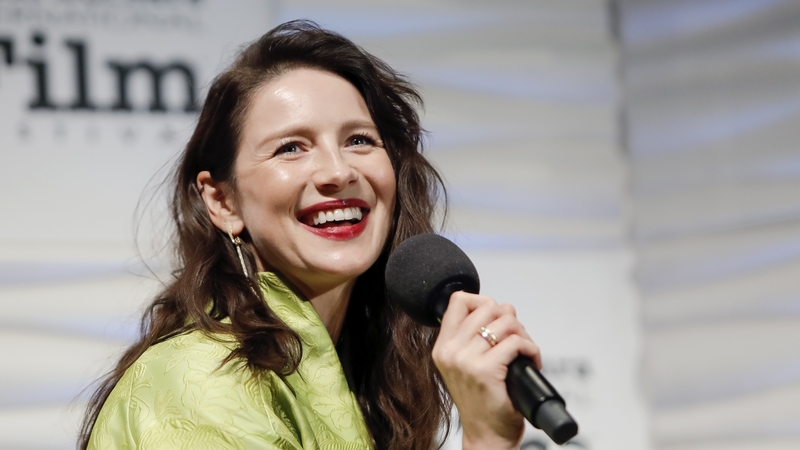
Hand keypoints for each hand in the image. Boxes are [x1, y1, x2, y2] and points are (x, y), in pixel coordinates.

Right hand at [432, 291, 541, 449]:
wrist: (487, 436)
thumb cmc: (482, 402)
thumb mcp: (468, 365)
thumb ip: (478, 336)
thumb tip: (505, 307)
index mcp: (443, 348)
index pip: (458, 301)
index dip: (482, 301)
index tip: (495, 317)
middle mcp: (450, 352)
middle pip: (487, 307)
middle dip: (509, 318)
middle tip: (516, 338)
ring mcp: (466, 361)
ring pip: (505, 322)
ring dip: (523, 334)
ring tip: (525, 351)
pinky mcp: (486, 371)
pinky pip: (516, 342)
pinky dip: (531, 349)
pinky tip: (531, 361)